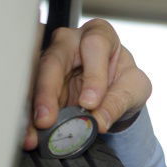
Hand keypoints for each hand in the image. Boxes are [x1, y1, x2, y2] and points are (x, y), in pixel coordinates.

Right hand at [24, 18, 150, 150]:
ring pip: (37, 79)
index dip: (93, 76)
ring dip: (35, 107)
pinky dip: (32, 115)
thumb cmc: (125, 79)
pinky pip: (33, 95)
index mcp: (100, 35)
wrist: (116, 88)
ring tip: (36, 129)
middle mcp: (70, 42)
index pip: (94, 47)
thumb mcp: (135, 89)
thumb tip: (99, 122)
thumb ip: (119, 102)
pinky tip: (31, 131)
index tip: (90, 103)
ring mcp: (51, 59)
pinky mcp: (41, 79)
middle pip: (54, 61)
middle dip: (48, 92)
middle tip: (47, 119)